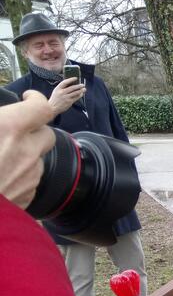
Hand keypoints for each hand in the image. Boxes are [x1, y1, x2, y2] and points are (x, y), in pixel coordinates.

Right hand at [0, 91, 54, 207]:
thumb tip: (3, 122)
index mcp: (10, 129)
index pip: (41, 108)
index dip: (35, 101)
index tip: (28, 99)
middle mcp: (26, 151)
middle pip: (46, 133)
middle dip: (33, 130)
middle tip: (14, 131)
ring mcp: (30, 175)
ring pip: (38, 158)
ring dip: (25, 155)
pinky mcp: (28, 196)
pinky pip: (31, 180)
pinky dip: (20, 176)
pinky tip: (0, 178)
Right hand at [48, 77, 85, 115]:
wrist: (52, 108)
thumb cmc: (55, 99)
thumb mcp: (56, 92)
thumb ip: (62, 88)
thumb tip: (71, 84)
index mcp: (57, 89)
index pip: (65, 82)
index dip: (71, 79)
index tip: (76, 78)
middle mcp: (62, 92)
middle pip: (72, 87)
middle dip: (78, 86)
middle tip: (82, 84)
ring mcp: (66, 97)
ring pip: (75, 92)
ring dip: (81, 90)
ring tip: (84, 89)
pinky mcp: (69, 102)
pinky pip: (76, 97)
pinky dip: (79, 95)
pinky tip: (81, 94)